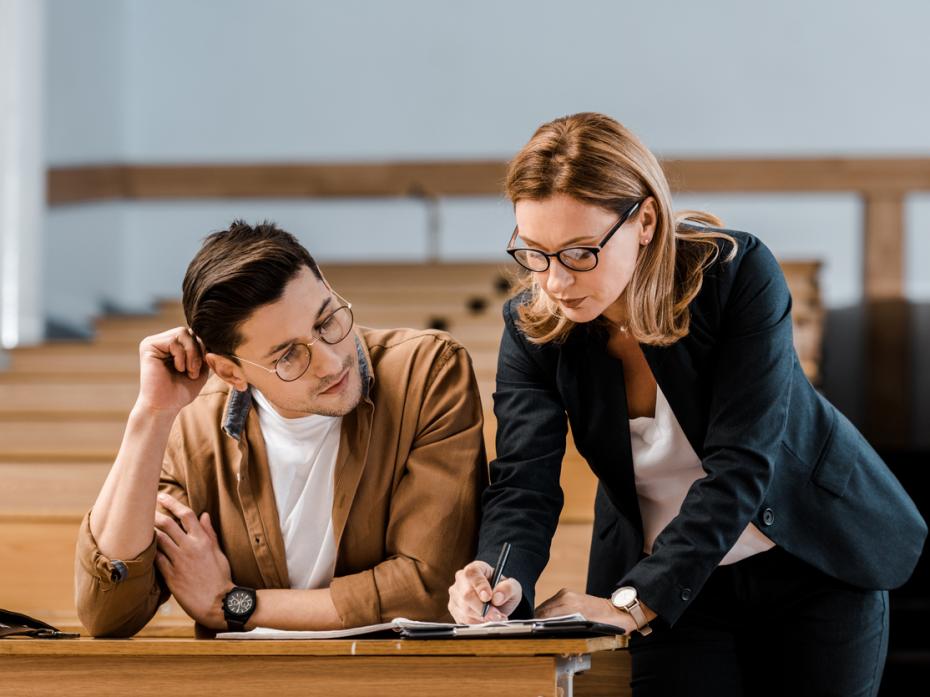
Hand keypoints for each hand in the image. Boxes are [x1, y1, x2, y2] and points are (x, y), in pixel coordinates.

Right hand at [136, 327, 209, 414]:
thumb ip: (203, 350)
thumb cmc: (182, 390)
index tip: (203, 366)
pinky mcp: (148, 346)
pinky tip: (178, 369)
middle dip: (198, 350)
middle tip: (194, 371)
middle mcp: (162, 340)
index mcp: (173, 345)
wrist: (165, 406)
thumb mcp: (200, 368)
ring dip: (191, 354)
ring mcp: (154, 342)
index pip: (194, 334)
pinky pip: (173, 340)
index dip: (203, 347)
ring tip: (189, 371)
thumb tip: (210, 334)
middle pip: (189, 330)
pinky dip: (182, 356)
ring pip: (183, 333)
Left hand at [154, 493, 232, 629]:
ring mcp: (179, 562)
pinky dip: (149, 551)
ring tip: (140, 526)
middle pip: (167, 524)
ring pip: (158, 540)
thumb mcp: (219, 553)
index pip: (186, 515)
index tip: (162, 496)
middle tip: (145, 509)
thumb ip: (210, 533)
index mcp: (203, 540)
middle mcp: (189, 548)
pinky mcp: (170, 576)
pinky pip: (156, 559)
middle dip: (154, 514)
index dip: (172, 503)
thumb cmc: (221, 577)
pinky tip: (144, 547)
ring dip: (149, 531)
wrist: (218, 602)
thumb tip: (204, 515)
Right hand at [448, 560, 522, 623]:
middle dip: (483, 609)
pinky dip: (477, 624)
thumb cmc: (502, 590)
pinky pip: (463, 620)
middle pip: (466, 595)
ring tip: (495, 618)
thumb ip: (508, 588)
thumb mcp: (512, 586)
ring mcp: (456, 595)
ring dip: (482, 618)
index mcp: (475, 568)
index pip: (472, 573)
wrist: (496, 601)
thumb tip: (497, 597)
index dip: (479, 585)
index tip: (489, 597)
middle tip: (497, 615)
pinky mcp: (454, 609)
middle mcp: (461, 580)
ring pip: (465, 610)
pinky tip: (486, 620)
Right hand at [535, 588, 655, 634]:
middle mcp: (566, 597)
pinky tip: (550, 620)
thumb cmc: (606, 624)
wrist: (618, 611)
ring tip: (541, 629)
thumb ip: (566, 632)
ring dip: (542, 617)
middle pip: (542, 610)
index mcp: (569, 606)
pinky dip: (549, 612)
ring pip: (546, 606)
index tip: (532, 634)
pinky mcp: (567, 593)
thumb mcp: (586, 632)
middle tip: (535, 634)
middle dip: (538, 622)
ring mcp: (566, 594)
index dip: (536, 626)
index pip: (543, 616)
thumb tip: (550, 634)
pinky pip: (552, 603)